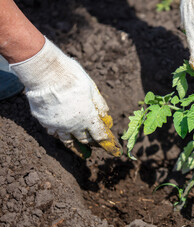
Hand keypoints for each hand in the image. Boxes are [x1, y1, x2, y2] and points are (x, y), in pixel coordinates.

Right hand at [10, 37, 119, 157]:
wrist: (44, 73)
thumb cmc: (71, 76)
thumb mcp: (91, 88)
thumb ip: (99, 104)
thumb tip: (106, 116)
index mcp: (88, 118)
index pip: (101, 136)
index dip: (109, 145)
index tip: (115, 151)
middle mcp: (73, 125)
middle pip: (85, 140)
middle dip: (93, 143)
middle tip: (97, 145)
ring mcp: (57, 125)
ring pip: (68, 141)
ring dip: (76, 146)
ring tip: (81, 152)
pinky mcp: (44, 121)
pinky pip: (54, 133)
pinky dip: (60, 135)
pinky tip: (61, 134)